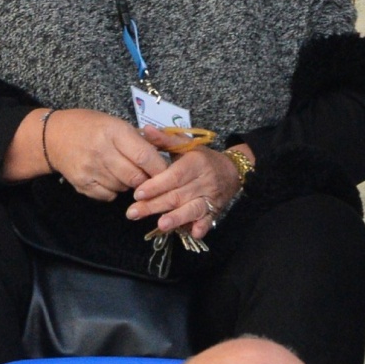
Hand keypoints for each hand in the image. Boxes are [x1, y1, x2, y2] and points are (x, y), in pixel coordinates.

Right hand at [43, 110, 167, 201]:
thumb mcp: (114, 123)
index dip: (159, 168)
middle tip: (149, 176)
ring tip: (125, 172)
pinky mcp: (82, 184)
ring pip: (123, 187)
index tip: (168, 173)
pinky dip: (114, 190)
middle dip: (147, 180)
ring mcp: (90, 170)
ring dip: (130, 184)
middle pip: (135, 176)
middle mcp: (101, 151)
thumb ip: (138, 140)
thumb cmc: (89, 126)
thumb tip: (164, 159)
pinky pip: (109, 195)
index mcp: (113, 131)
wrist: (53, 137)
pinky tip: (110, 178)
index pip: (144, 156)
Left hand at [126, 132, 246, 239]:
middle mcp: (204, 180)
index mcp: (195, 162)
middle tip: (133, 213)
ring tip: (161, 226)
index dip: (156, 185)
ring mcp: (210, 197)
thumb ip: (164, 140)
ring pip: (192, 209)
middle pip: (178, 195)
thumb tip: (145, 130)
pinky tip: (193, 233)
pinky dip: (202, 226)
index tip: (138, 193)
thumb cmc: (201, 157)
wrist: (231, 170)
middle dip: (155, 205)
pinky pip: (209, 219)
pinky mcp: (216, 210)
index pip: (174, 175)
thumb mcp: (185, 145)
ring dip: (177, 218)